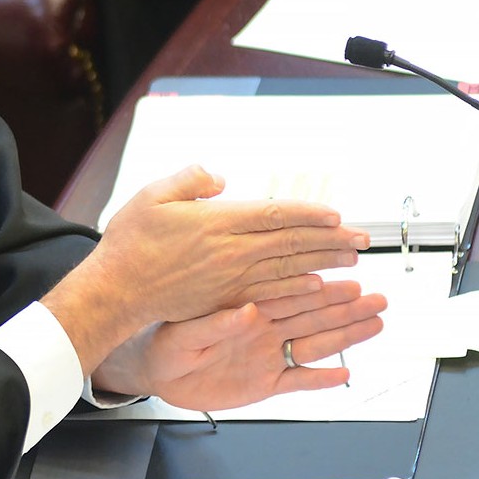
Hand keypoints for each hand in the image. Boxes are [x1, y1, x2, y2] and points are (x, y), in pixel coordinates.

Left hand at [91, 280, 385, 410]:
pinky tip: (344, 374)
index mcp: (242, 307)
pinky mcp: (263, 382)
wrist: (151, 371)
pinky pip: (297, 380)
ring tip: (375, 324)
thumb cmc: (161, 342)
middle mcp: (259, 328)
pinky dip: (320, 378)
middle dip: (344, 307)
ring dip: (344, 335)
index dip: (316, 286)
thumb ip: (214, 323)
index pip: (285, 293)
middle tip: (375, 297)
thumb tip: (245, 311)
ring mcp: (264, 354)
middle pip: (310, 315)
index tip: (345, 275)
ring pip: (312, 343)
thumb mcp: (181, 332)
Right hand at [92, 164, 368, 323]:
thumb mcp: (153, 195)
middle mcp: (230, 252)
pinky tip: (316, 286)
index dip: (309, 214)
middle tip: (361, 238)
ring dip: (322, 263)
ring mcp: (229, 279)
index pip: (275, 215)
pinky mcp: (224, 299)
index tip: (335, 214)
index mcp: (216, 223)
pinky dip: (296, 288)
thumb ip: (190, 180)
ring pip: (287, 269)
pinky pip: (270, 292)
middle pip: (291, 243)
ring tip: (351, 259)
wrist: (117, 289)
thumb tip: (221, 179)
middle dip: (330, 239)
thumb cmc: (132, 241)